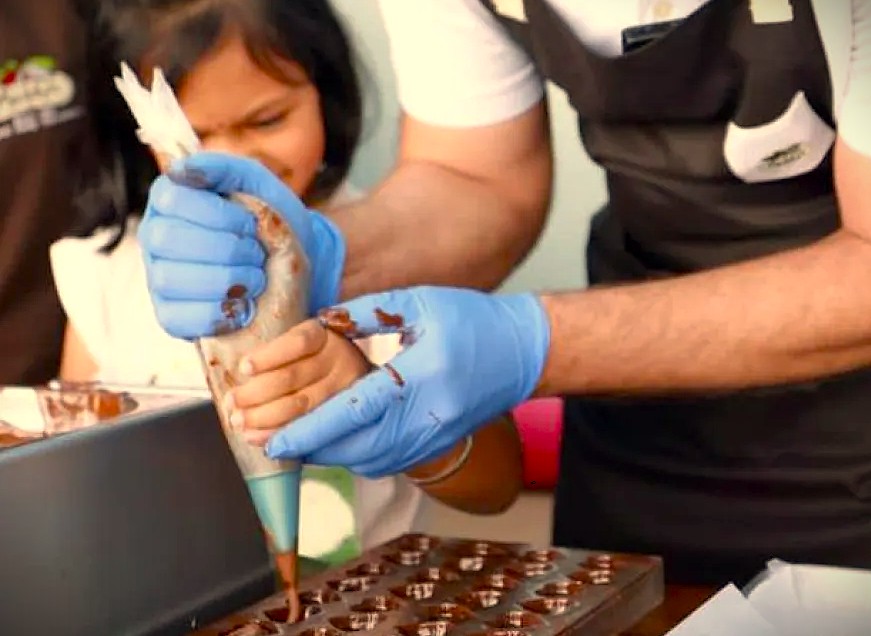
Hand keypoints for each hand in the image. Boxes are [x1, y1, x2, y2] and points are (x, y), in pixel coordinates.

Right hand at [137, 152, 344, 338]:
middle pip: (168, 240)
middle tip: (256, 253)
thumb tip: (183, 169)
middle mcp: (156, 237)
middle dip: (225, 249)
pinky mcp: (170, 315)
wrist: (294, 265)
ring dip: (225, 281)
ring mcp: (159, 278)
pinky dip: (216, 314)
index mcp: (171, 199)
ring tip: (256, 279)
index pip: (173, 200)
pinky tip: (242, 306)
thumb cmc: (270, 218)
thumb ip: (223, 167)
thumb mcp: (256, 183)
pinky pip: (178, 318)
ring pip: (170, 280)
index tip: (249, 223)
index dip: (217, 214)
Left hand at [226, 319, 372, 445]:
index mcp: (325, 335)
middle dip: (255, 393)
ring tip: (239, 422)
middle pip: (293, 376)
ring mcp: (344, 389)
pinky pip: (309, 428)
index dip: (269, 356)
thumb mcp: (306, 348)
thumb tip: (242, 376)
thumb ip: (281, 357)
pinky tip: (259, 438)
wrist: (365, 381)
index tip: (243, 368)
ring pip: (299, 404)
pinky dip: (279, 434)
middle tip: (232, 403)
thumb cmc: (319, 362)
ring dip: (263, 417)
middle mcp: (339, 359)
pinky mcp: (345, 415)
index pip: (298, 342)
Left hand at [264, 286, 550, 477]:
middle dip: (308, 449)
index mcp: (423, 376)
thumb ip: (364, 314)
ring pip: (369, 461)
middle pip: (356, 448)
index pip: (356, 410)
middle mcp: (429, 417)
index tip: (273, 441)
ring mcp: (436, 437)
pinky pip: (387, 462)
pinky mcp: (438, 445)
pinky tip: (334, 442)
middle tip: (266, 444)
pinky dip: (354, 456)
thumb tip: (317, 324)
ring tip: (293, 442)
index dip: (310, 429)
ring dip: (328, 455)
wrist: (524, 353)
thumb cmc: (472, 320)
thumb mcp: (419, 303)